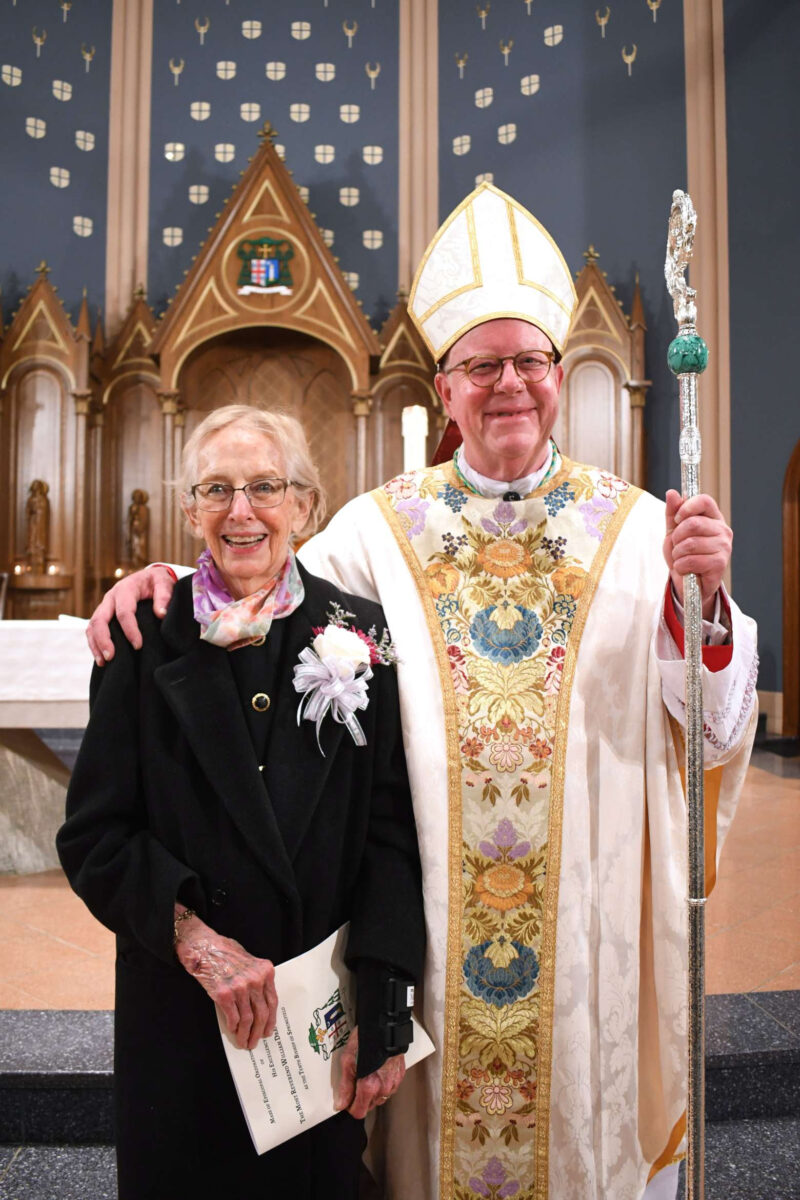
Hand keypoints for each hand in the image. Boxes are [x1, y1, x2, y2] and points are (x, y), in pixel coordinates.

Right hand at [86, 565, 176, 664]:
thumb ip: (164, 596)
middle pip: (100, 619)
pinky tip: (101, 659)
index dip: (130, 629)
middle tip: (111, 657)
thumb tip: (161, 614)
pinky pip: (93, 630)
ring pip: (92, 626)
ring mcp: (105, 607)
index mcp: (126, 588)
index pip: (124, 611)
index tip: (138, 645)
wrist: (150, 578)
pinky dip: (94, 644)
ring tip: (104, 662)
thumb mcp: (164, 582)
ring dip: (96, 644)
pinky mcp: (104, 615)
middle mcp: (111, 597)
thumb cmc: (157, 582)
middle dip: (104, 639)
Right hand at [174, 910, 277, 1050]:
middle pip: (262, 1013)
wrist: (203, 946)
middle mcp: (255, 980)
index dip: (271, 1019)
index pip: (272, 1001)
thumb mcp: (249, 960)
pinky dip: (233, 1027)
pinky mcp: (224, 994)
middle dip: (259, 1031)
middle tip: (255, 1042)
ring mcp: (240, 987)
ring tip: (243, 1042)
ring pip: (248, 1018)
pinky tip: (232, 1030)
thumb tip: (260, 1004)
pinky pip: (233, 1017)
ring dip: (246, 1034)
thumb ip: (257, 979)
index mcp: (264, 971)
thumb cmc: (225, 951)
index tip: (268, 1031)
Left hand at [333, 1027, 406, 1118]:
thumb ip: (345, 1085)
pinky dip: (382, 1083)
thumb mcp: (348, 1059)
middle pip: (369, 1106)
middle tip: (356, 1081)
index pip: (359, 1112)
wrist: (386, 1025)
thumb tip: (341, 1103)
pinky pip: (389, 1088)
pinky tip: (378, 1070)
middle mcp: (383, 1088)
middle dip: (360, 1098)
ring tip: (367, 1073)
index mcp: (369, 1086)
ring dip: (372, 1091)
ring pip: (379, 1098)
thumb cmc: (366, 1039)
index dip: (350, 1107)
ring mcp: (393, 1083)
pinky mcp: (400, 1076)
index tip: (347, 1100)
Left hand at [663, 490, 731, 620]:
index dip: (686, 508)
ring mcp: (724, 547)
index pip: (704, 501)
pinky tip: (685, 569)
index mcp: (713, 518)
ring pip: (690, 544)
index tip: (677, 519)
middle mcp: (723, 530)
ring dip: (677, 554)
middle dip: (677, 537)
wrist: (688, 582)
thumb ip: (672, 512)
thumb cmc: (683, 554)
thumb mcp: (673, 531)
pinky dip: (681, 566)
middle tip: (677, 546)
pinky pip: (692, 560)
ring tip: (681, 559)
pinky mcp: (720, 564)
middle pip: (693, 523)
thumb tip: (672, 493)